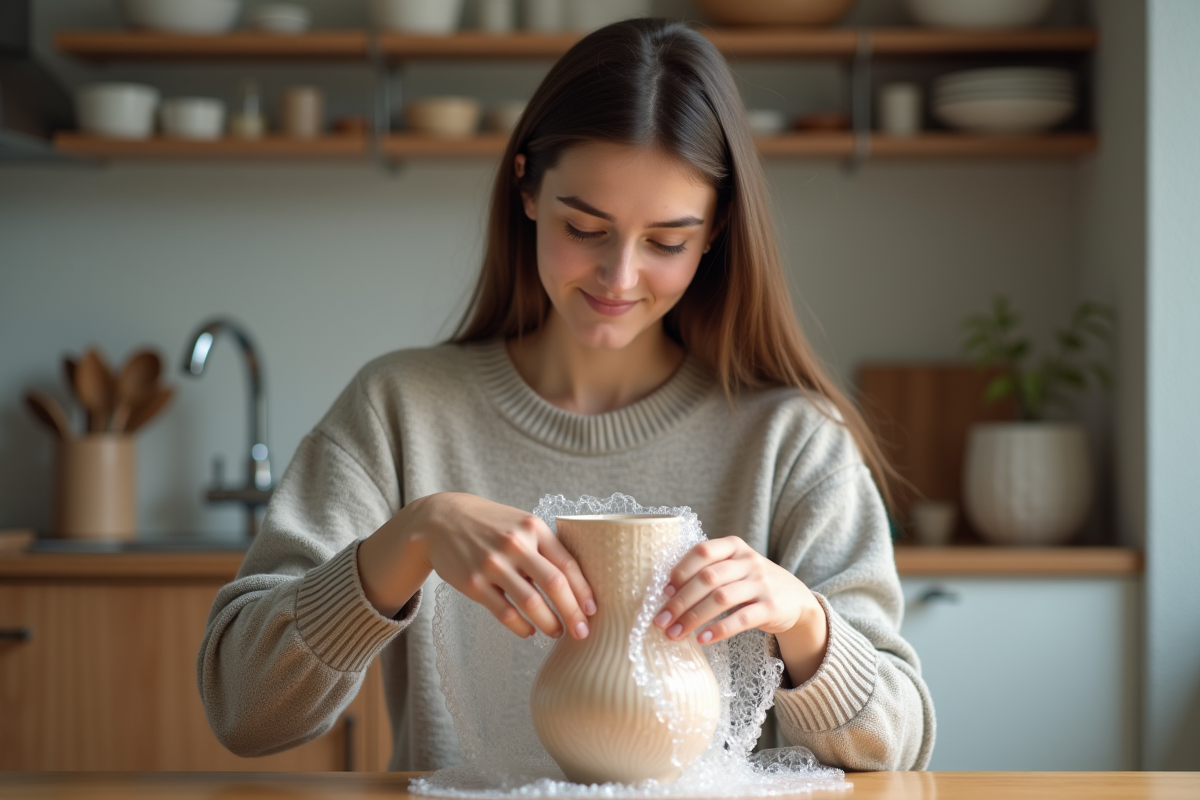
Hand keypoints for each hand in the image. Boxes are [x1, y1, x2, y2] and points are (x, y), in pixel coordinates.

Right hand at [361, 492, 595, 640]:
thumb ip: (545, 547)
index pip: (568, 564)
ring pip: (531, 603)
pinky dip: (521, 627)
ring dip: (549, 623)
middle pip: (554, 585)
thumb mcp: (520, 523)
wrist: (440, 520)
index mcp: (533, 528)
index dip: (584, 591)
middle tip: (582, 632)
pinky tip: (529, 631)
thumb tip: (578, 584)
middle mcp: (515, 544)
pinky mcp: (473, 583)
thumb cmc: (490, 525)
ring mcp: (492, 564)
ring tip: (556, 632)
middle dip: (573, 613)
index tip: (593, 611)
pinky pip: (504, 613)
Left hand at [651, 536, 827, 683]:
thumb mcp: (734, 567)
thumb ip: (707, 571)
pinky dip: (719, 629)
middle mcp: (749, 561)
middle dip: (680, 601)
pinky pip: (741, 619)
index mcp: (734, 546)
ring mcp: (761, 584)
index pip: (702, 551)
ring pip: (721, 599)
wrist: (796, 600)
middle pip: (708, 578)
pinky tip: (702, 639)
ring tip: (674, 634)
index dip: (680, 570)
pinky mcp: (771, 607)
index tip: (663, 592)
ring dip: (693, 618)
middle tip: (660, 620)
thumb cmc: (751, 583)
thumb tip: (666, 593)